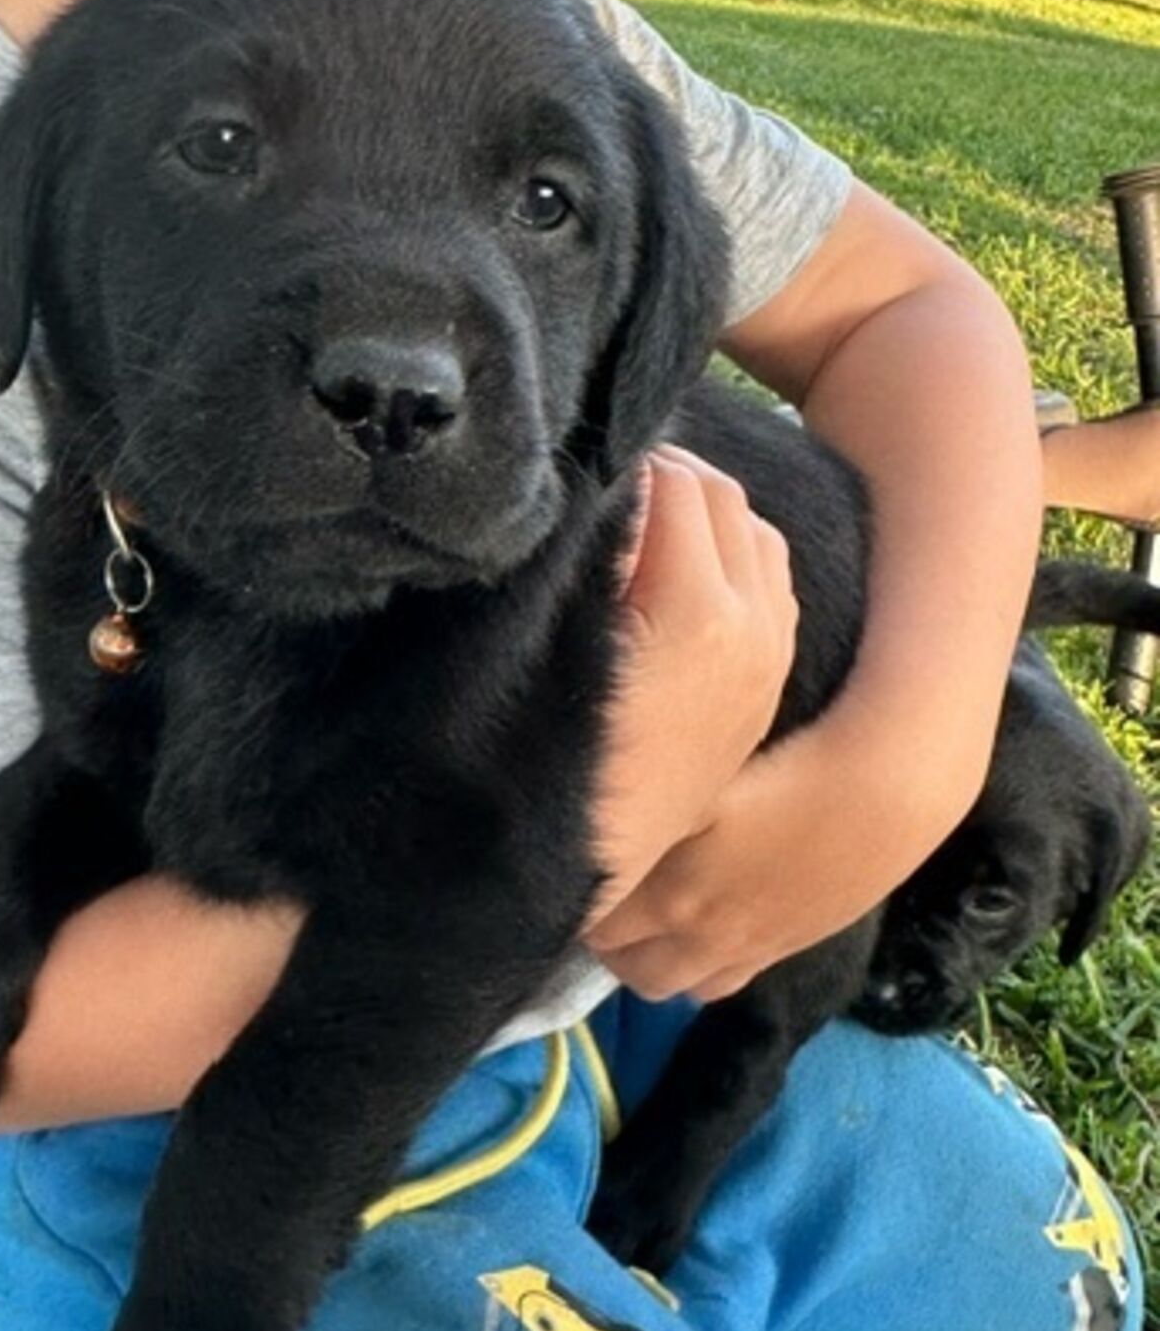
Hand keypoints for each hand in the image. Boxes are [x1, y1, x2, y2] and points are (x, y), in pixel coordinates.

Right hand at [584, 444, 797, 911]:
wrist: (611, 866)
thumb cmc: (561, 765)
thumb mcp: (558, 649)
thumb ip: (586, 560)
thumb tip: (594, 489)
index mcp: (694, 611)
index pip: (668, 482)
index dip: (620, 464)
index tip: (579, 465)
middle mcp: (748, 624)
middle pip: (713, 493)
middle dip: (659, 473)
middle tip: (604, 478)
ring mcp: (768, 650)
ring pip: (748, 527)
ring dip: (696, 507)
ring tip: (639, 514)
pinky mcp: (771, 674)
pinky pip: (766, 573)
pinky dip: (726, 548)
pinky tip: (682, 562)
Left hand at [589, 721, 964, 999]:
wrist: (885, 791)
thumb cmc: (785, 764)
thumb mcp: (698, 780)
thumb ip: (645, 806)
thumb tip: (590, 813)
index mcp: (669, 894)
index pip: (594, 926)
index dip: (573, 902)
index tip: (569, 871)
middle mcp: (700, 933)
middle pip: (629, 968)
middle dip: (606, 941)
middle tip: (601, 897)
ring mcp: (747, 947)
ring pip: (676, 984)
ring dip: (653, 959)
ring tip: (648, 917)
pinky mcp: (787, 946)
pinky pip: (725, 983)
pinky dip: (700, 966)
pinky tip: (704, 925)